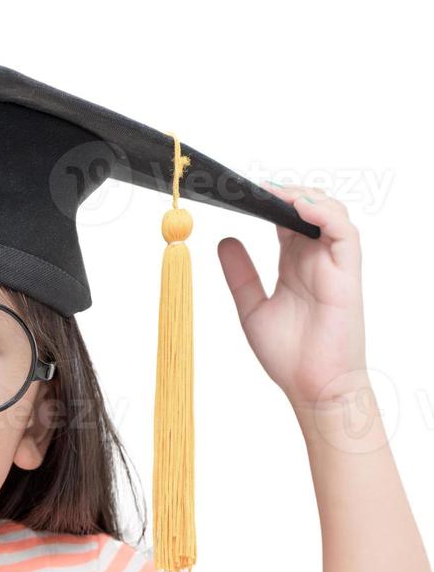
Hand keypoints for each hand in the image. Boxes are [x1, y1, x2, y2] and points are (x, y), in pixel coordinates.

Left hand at [216, 181, 367, 408]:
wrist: (313, 387)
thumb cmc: (289, 354)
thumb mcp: (252, 307)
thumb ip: (240, 274)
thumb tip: (223, 239)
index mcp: (294, 265)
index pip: (285, 220)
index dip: (269, 202)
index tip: (242, 191)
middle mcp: (316, 260)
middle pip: (309, 209)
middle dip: (286, 192)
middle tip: (254, 185)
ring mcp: (334, 265)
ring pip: (331, 213)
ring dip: (306, 197)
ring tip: (276, 191)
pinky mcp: (348, 274)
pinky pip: (344, 233)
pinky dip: (325, 214)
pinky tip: (301, 207)